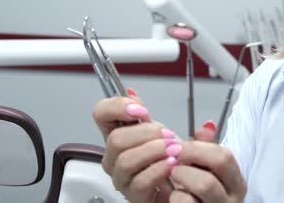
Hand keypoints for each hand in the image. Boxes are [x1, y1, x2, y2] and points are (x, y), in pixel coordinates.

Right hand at [92, 88, 219, 202]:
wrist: (182, 185)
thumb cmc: (168, 160)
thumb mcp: (159, 132)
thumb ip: (145, 115)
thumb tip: (131, 92)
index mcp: (118, 136)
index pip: (101, 113)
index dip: (117, 107)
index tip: (140, 110)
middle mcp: (114, 157)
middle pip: (115, 138)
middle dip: (146, 132)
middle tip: (168, 134)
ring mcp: (122, 177)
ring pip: (125, 160)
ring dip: (154, 150)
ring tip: (174, 149)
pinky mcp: (134, 195)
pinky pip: (140, 181)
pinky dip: (159, 169)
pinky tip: (172, 164)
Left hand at [168, 140, 246, 202]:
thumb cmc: (197, 198)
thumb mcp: (205, 173)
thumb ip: (206, 150)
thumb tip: (208, 124)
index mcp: (236, 183)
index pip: (225, 155)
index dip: (199, 147)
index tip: (178, 144)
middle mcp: (233, 197)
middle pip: (219, 163)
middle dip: (191, 154)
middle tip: (171, 155)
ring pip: (205, 184)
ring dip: (182, 175)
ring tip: (172, 175)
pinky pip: (187, 202)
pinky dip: (175, 196)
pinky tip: (172, 196)